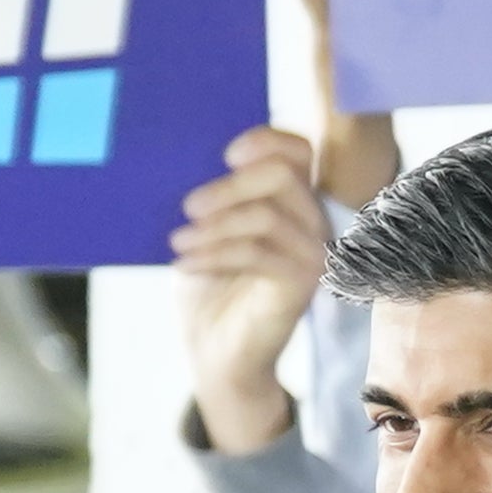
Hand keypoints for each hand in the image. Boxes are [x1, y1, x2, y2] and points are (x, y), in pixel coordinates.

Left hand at [171, 124, 330, 452]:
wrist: (215, 351)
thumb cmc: (209, 288)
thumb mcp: (204, 230)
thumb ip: (211, 195)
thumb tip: (184, 157)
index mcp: (291, 200)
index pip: (298, 150)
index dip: (264, 141)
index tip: (223, 156)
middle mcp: (311, 222)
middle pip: (282, 174)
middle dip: (229, 186)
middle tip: (188, 207)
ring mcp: (312, 253)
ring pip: (267, 215)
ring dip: (214, 226)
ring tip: (179, 243)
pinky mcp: (302, 284)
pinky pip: (258, 252)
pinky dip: (214, 253)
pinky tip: (185, 263)